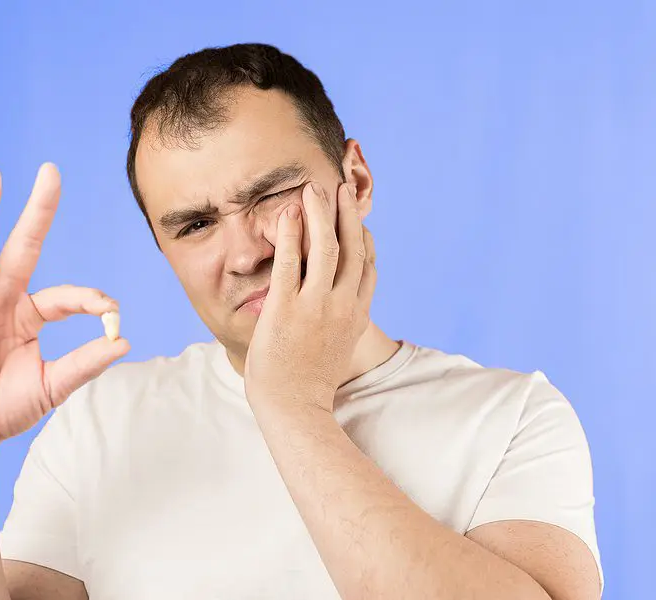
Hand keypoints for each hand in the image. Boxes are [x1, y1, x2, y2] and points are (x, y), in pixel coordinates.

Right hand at [0, 163, 129, 451]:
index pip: (67, 294)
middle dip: (36, 210)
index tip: (112, 312)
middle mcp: (2, 299)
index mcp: (31, 313)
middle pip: (21, 246)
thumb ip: (85, 363)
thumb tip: (124, 340)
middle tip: (50, 171)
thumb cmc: (7, 407)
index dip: (92, 301)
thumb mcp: (54, 384)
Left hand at [243, 181, 375, 412]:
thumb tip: (343, 316)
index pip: (368, 268)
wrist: (294, 408)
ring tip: (313, 188)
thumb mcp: (337, 351)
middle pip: (353, 248)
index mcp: (356, 316)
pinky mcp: (287, 307)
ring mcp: (316, 305)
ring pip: (327, 247)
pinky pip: (291, 261)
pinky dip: (293, 233)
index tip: (358, 220)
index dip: (365, 239)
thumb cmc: (309, 384)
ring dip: (321, 212)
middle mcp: (342, 306)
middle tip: (339, 188)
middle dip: (347, 214)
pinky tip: (289, 211)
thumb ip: (342, 326)